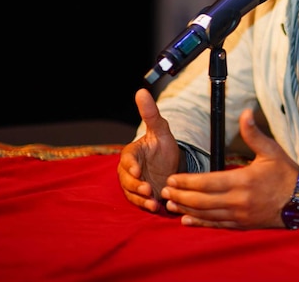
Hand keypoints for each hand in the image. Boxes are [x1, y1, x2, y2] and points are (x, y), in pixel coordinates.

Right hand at [117, 88, 180, 212]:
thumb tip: (141, 91)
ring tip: (153, 202)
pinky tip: (156, 207)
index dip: (131, 167)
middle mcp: (129, 171)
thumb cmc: (163, 146)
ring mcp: (134, 185)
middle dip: (136, 186)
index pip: (127, 160)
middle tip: (148, 189)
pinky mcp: (141, 197)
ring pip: (132, 193)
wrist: (171, 165)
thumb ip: (151, 113)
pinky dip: (146, 206)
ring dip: (141, 199)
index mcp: (131, 154)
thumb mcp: (161, 130)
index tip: (138, 171)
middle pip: (127, 180)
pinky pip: (140, 203)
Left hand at [160, 108, 298, 228]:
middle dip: (181, 195)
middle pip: (202, 200)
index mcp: (243, 181)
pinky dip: (200, 223)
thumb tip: (246, 112)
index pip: (207, 183)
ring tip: (170, 203)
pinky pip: (217, 225)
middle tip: (165, 189)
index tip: (173, 177)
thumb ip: (254, 133)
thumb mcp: (271, 151)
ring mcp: (240, 216)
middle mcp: (239, 201)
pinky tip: (186, 220)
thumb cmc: (286, 174)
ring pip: (206, 214)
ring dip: (186, 209)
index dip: (187, 181)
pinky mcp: (242, 225)